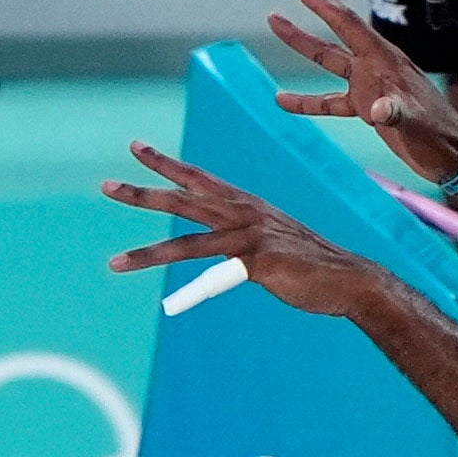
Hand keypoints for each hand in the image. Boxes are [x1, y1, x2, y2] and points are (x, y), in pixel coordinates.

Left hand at [104, 146, 394, 322]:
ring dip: (148, 253)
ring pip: (187, 242)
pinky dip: (190, 295)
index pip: (198, 177)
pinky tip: (169, 308)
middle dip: (143, 192)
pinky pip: (214, 279)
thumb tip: (228, 254)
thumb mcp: (271, 244)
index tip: (136, 148)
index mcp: (245, 203)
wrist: (351, 278)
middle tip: (105, 185)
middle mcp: (243, 212)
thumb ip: (243, 242)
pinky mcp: (257, 263)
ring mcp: (249, 237)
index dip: (166, 163)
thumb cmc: (312, 264)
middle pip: (184, 198)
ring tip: (114, 262)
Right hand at [261, 0, 457, 191]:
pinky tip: (283, 100)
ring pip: (328, 60)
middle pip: (333, 30)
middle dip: (309, 4)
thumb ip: (397, 112)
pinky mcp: (365, 109)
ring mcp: (368, 86)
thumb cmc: (437, 134)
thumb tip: (377, 109)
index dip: (319, 0)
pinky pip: (329, 101)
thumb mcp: (417, 122)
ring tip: (275, 22)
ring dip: (301, 43)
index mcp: (383, 59)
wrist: (449, 156)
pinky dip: (306, 101)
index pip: (345, 22)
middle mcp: (372, 66)